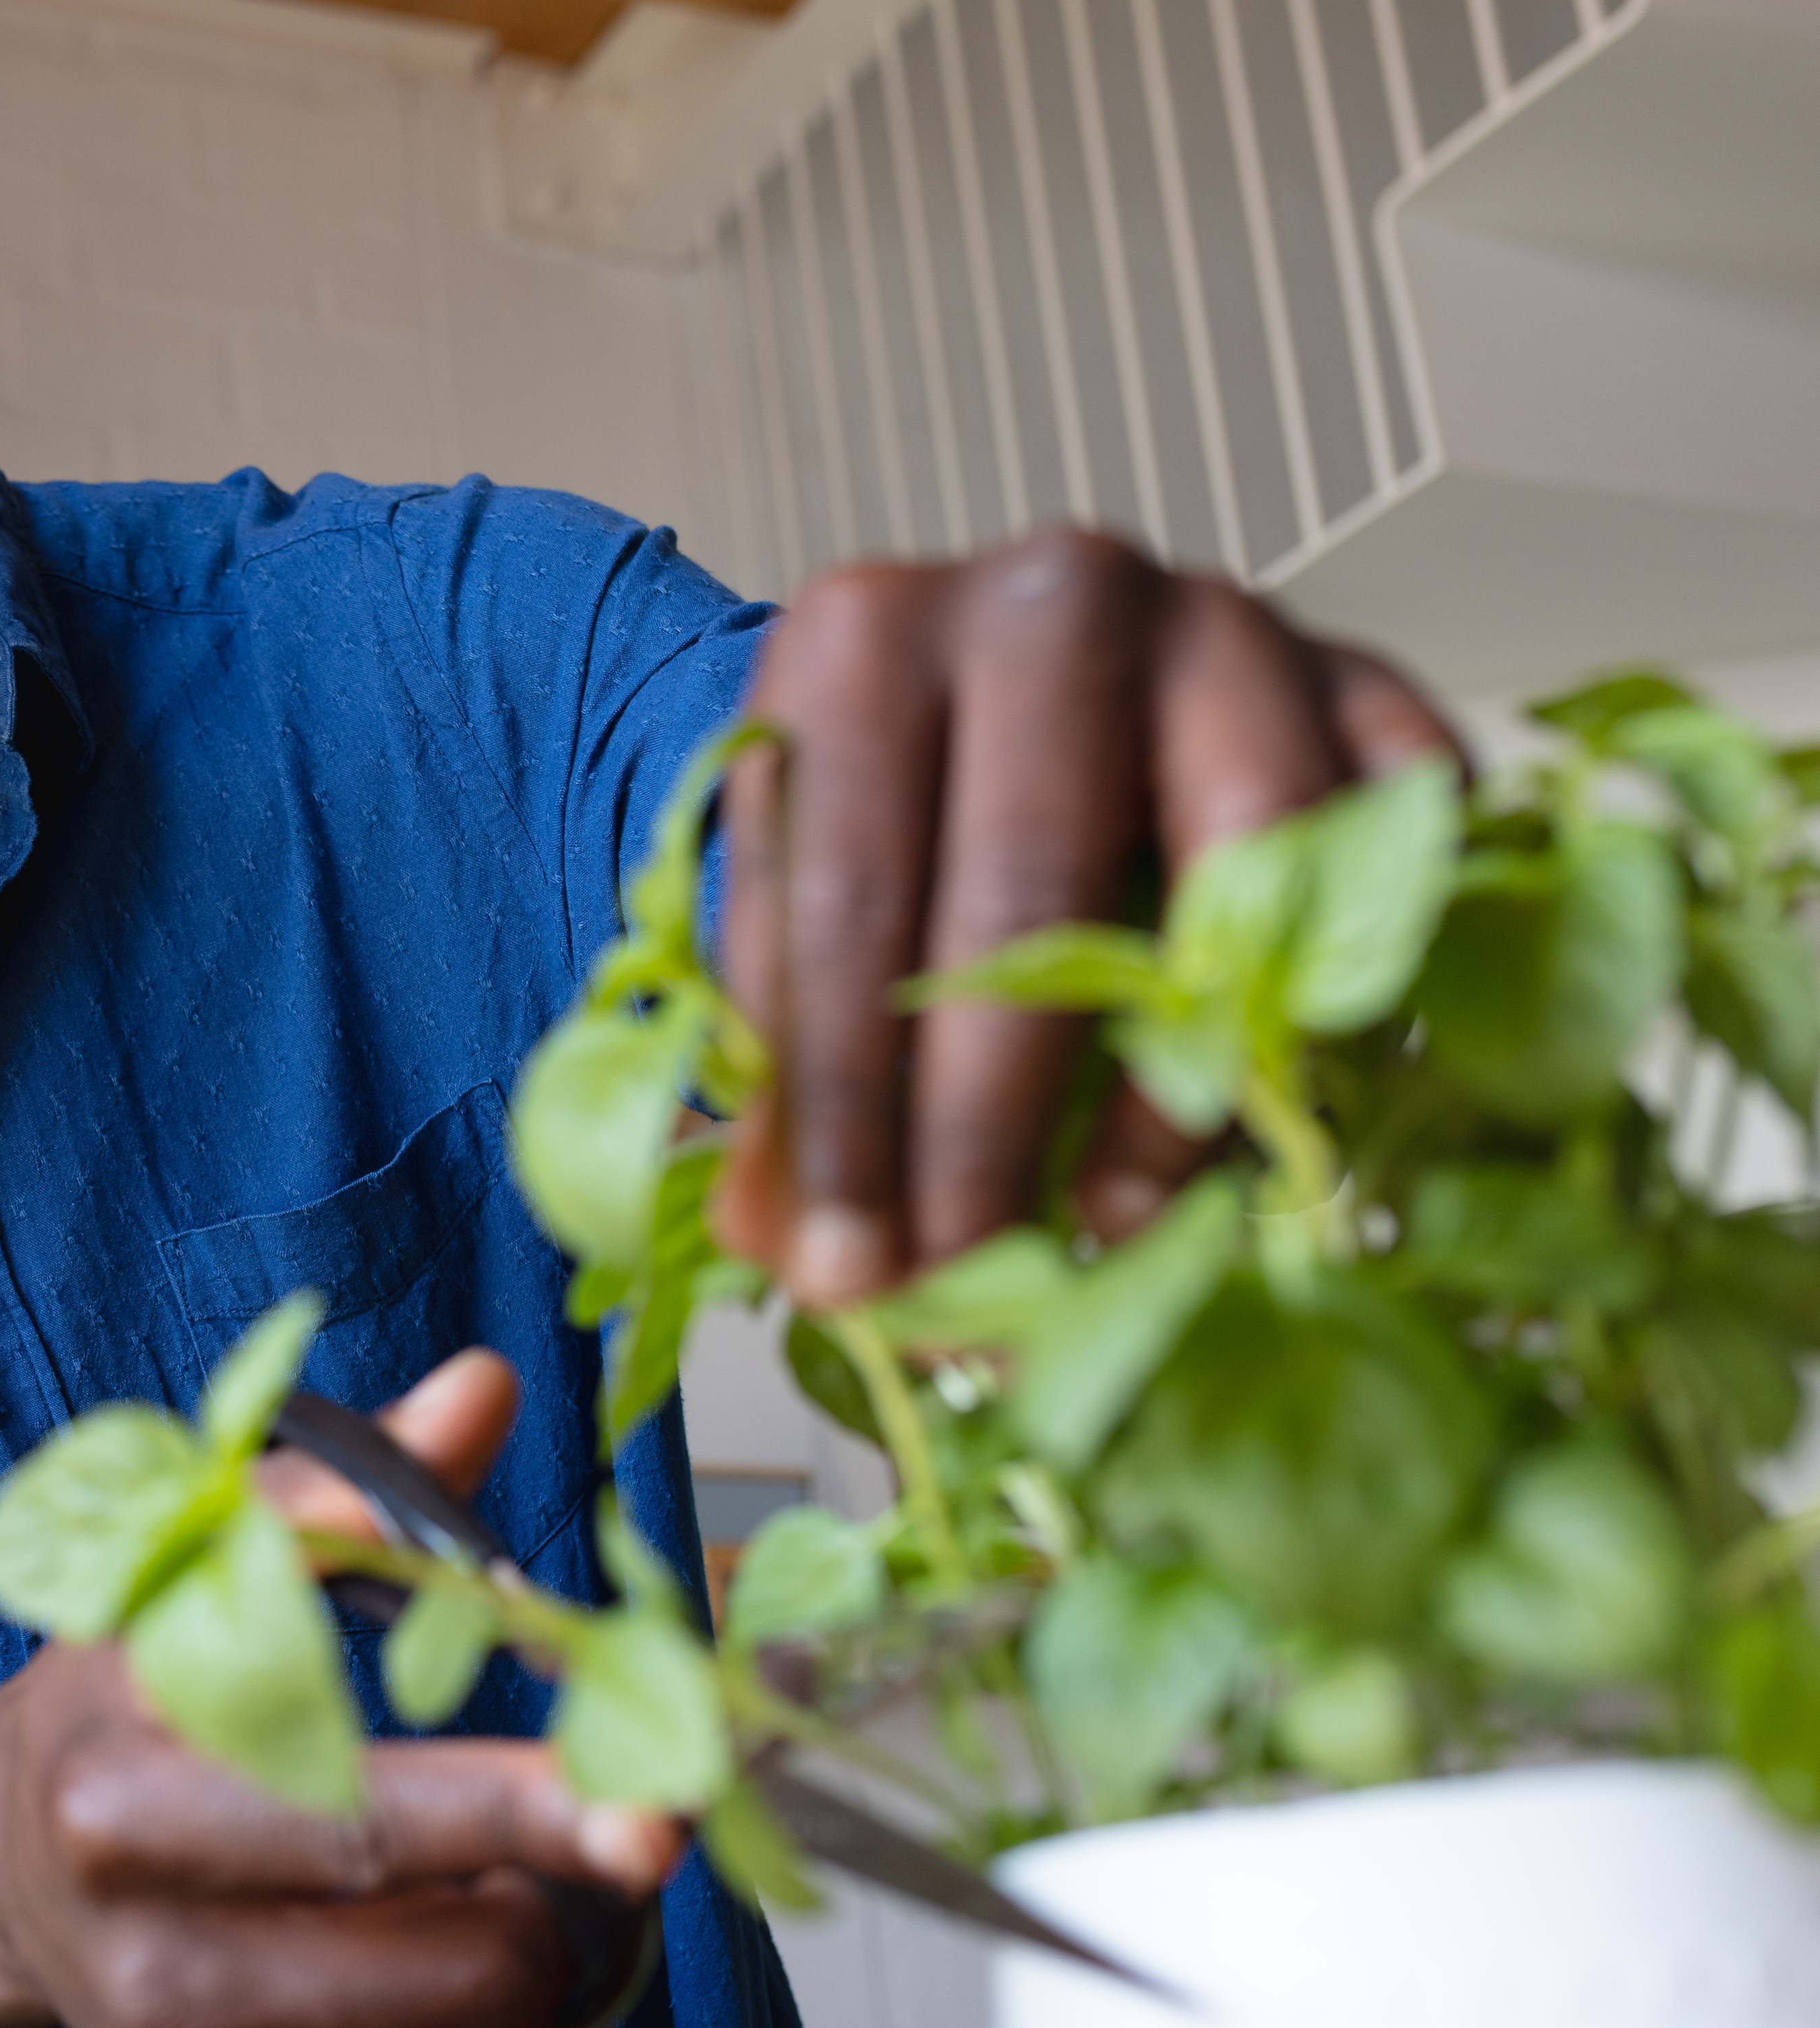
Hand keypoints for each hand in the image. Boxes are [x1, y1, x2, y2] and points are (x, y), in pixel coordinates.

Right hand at [0, 1351, 682, 2027]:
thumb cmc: (133, 1691)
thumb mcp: (200, 1564)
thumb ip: (351, 1487)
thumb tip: (484, 1389)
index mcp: (126, 1785)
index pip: (360, 1811)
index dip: (518, 1809)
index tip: (652, 1813)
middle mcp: (137, 1947)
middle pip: (446, 1958)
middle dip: (552, 1889)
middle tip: (607, 1829)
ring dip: (515, 1949)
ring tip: (476, 1872)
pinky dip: (456, 2026)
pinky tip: (401, 1947)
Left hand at [711, 530, 1459, 1304]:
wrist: (1024, 693)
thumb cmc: (893, 829)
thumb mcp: (794, 928)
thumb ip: (782, 1073)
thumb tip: (804, 1256)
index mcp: (864, 640)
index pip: (843, 903)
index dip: (841, 1112)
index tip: (847, 1270)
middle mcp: (1049, 601)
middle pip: (1025, 888)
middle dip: (987, 1121)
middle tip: (972, 1279)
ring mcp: (1227, 629)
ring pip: (1234, 865)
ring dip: (1173, 1079)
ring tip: (1114, 1221)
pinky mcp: (1368, 684)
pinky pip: (1392, 853)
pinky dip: (1349, 994)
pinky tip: (1277, 1119)